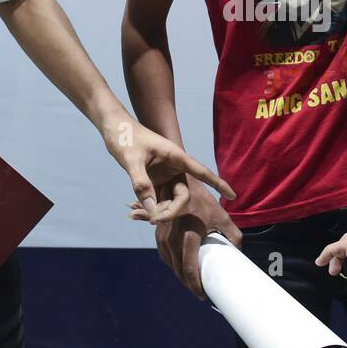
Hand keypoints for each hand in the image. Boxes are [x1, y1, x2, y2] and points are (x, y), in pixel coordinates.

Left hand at [103, 116, 234, 220]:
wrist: (113, 127)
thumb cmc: (125, 136)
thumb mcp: (131, 160)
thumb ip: (141, 184)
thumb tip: (152, 211)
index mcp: (176, 157)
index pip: (202, 172)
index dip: (218, 184)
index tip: (233, 196)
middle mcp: (173, 167)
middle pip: (183, 195)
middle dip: (172, 210)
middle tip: (153, 220)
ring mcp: (164, 175)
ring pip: (170, 200)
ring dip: (159, 211)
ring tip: (138, 216)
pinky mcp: (153, 180)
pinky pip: (157, 199)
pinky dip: (149, 208)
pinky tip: (136, 213)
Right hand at [130, 181, 242, 299]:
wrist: (181, 183)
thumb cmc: (204, 201)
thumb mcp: (222, 216)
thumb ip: (233, 236)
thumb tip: (238, 255)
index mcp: (189, 235)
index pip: (189, 268)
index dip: (195, 285)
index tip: (203, 294)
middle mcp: (173, 237)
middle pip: (178, 270)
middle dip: (188, 284)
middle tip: (199, 292)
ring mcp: (163, 235)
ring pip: (170, 264)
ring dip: (179, 275)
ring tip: (191, 282)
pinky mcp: (158, 233)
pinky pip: (164, 255)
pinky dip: (172, 264)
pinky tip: (181, 268)